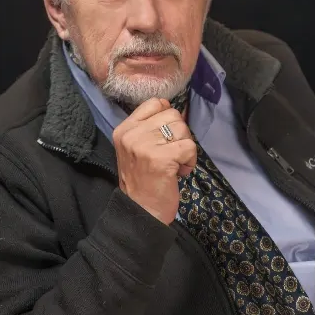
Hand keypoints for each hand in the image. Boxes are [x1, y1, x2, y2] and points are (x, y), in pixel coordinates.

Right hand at [112, 97, 196, 224]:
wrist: (140, 211)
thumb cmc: (143, 180)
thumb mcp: (137, 148)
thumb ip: (151, 128)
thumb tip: (180, 111)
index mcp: (124, 129)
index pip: (155, 103)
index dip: (168, 117)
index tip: (166, 137)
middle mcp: (132, 134)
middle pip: (172, 115)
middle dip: (179, 135)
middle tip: (171, 155)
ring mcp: (145, 145)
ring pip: (183, 129)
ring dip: (185, 148)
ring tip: (174, 164)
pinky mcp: (162, 158)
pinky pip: (190, 146)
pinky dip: (190, 161)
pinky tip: (179, 172)